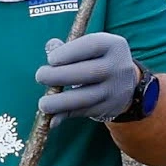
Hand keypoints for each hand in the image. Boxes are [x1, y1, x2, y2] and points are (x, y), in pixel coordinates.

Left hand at [35, 29, 150, 127]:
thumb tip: (51, 46)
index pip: (92, 45)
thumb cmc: (97, 60)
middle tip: (40, 76)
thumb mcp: (88, 49)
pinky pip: (83, 112)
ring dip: (60, 102)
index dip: (69, 52)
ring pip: (85, 98)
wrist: (124, 82)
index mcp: (113, 45)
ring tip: (43, 104)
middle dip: (60, 76)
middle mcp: (118, 67)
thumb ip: (68, 47)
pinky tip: (52, 119)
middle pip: (87, 73)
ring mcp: (115, 90)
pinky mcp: (109, 108)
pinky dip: (65, 115)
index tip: (50, 59)